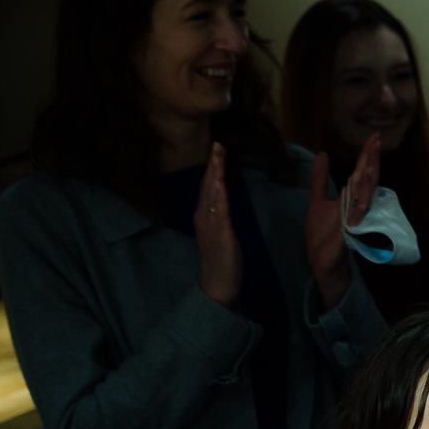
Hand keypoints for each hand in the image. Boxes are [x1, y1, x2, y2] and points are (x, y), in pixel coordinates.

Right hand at [194, 142, 242, 306]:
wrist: (218, 284)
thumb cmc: (223, 261)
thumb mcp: (222, 233)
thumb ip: (222, 217)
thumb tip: (224, 203)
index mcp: (205, 216)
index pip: (208, 188)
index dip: (212, 169)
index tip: (217, 150)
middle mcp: (204, 217)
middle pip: (208, 186)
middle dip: (213, 165)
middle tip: (217, 144)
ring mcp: (210, 225)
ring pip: (211, 194)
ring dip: (215, 174)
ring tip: (218, 155)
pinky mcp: (220, 234)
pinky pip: (219, 211)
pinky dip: (219, 195)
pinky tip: (221, 182)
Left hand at [303, 131, 380, 304]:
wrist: (320, 260)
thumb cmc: (322, 234)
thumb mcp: (317, 200)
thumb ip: (321, 177)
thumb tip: (323, 154)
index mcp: (352, 198)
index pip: (362, 172)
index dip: (367, 154)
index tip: (373, 136)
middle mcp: (358, 206)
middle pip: (368, 179)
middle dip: (371, 159)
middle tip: (376, 139)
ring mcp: (355, 218)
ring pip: (365, 194)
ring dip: (369, 176)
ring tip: (371, 157)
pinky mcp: (349, 231)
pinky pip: (357, 213)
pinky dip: (359, 199)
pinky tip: (359, 186)